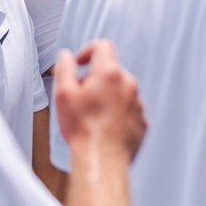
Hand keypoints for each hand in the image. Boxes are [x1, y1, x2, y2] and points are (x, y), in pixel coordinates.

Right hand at [54, 40, 146, 162]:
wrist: (102, 159)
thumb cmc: (82, 128)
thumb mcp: (63, 94)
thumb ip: (64, 68)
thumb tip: (66, 57)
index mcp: (110, 74)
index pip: (103, 46)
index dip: (88, 51)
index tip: (79, 64)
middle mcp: (129, 85)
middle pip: (111, 71)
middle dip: (94, 78)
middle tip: (79, 97)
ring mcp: (138, 103)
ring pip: (121, 92)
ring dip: (106, 97)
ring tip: (90, 116)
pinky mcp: (142, 121)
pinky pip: (128, 110)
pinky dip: (116, 113)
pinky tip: (103, 127)